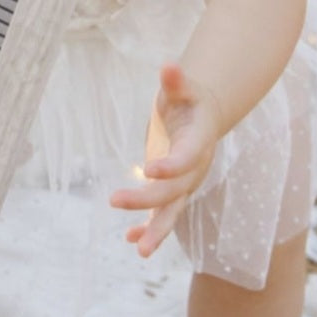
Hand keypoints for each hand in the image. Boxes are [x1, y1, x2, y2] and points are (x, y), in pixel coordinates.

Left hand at [109, 63, 222, 258]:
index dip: (171, 165)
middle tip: (114, 199)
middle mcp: (194, 169)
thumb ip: (176, 80)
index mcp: (199, 142)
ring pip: (171, 212)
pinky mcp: (172, 192)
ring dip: (155, 231)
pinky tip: (129, 239)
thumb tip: (169, 66)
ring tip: (139, 251)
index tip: (148, 169)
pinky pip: (161, 215)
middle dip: (146, 198)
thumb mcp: (182, 87)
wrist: (202, 116)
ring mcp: (184, 184)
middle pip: (172, 190)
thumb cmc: (189, 98)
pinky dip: (147, 228)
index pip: (186, 158)